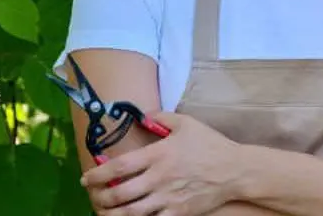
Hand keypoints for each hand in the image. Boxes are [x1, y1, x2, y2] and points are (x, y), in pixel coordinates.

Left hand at [81, 112, 242, 215]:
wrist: (236, 170)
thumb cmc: (211, 145)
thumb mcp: (187, 123)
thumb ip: (161, 118)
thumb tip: (142, 115)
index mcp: (159, 154)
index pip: (120, 166)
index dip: (98, 173)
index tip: (87, 178)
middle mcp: (160, 178)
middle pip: (120, 193)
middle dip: (101, 197)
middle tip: (95, 196)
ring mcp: (169, 198)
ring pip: (131, 213)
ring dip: (113, 214)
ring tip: (105, 211)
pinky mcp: (179, 213)